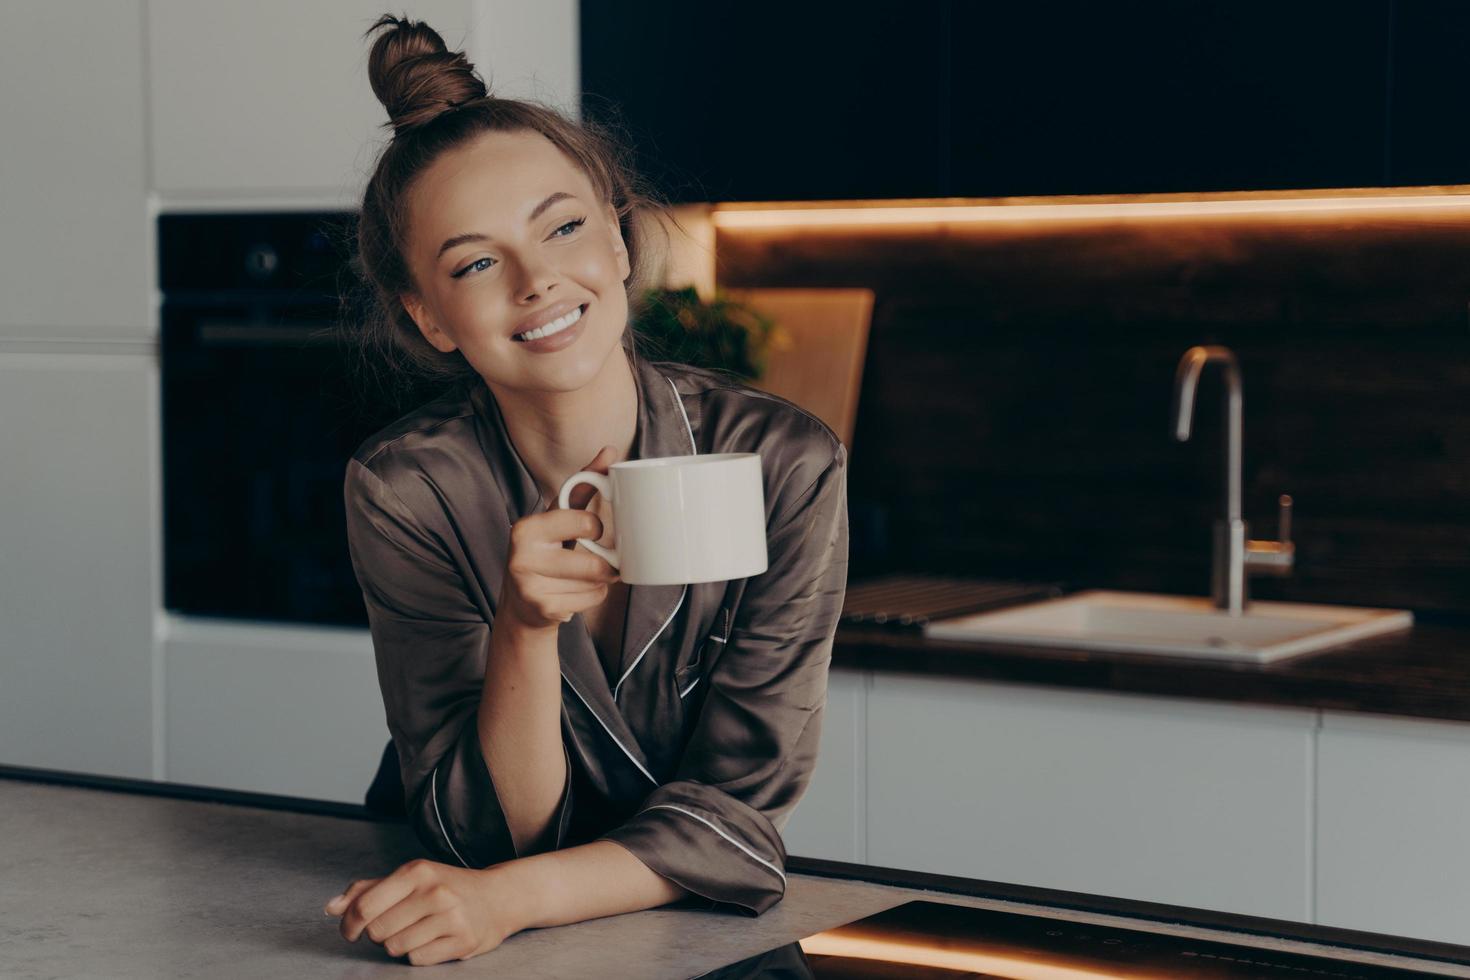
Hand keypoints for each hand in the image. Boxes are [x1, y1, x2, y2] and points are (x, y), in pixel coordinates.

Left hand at [324, 858, 518, 964]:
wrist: (498, 897)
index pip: (365, 906)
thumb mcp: (409, 878)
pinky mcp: (463, 940)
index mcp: (417, 871)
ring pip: (396, 947)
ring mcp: (451, 916)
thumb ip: (367, 890)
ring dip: (399, 945)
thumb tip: (331, 908)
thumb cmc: (446, 887)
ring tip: (417, 932)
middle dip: (379, 934)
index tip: (350, 931)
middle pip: (377, 931)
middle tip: (396, 926)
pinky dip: (419, 954)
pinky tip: (433, 941)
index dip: (349, 925)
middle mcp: (435, 891)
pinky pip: (417, 960)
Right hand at [499, 445, 620, 631]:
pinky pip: (591, 600)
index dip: (597, 530)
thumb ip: (582, 486)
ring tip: (581, 579)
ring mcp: (530, 586)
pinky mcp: (543, 609)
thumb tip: (610, 452)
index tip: (591, 533)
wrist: (522, 606)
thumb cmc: (546, 552)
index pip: (586, 524)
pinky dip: (593, 598)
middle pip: (594, 563)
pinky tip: (574, 595)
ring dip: (600, 582)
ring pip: (596, 583)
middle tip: (597, 562)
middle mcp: (522, 556)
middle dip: (605, 565)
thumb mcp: (559, 518)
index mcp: (527, 528)